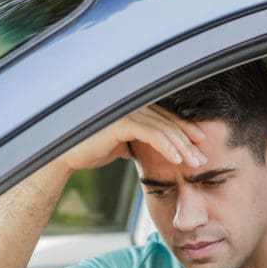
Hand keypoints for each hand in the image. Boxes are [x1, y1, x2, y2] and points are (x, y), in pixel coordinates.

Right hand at [59, 105, 206, 171]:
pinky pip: (151, 134)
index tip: (200, 144)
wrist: (63, 156)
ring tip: (195, 163)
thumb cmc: (89, 149)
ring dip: (182, 146)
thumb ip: (137, 141)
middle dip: (188, 140)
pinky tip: (177, 160)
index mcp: (132, 107)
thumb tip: (152, 150)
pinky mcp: (120, 122)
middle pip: (167, 121)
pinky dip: (166, 146)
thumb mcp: (120, 144)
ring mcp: (125, 110)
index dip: (184, 129)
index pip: (164, 117)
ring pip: (163, 128)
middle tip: (203, 158)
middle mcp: (131, 104)